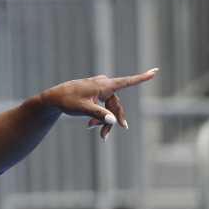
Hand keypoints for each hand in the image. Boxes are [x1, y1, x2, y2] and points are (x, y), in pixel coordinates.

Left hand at [39, 68, 158, 141]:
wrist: (53, 98)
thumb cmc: (68, 101)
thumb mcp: (84, 109)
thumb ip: (99, 115)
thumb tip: (113, 121)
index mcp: (104, 85)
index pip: (127, 81)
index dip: (142, 78)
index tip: (155, 71)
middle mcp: (104, 84)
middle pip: (116, 105)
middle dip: (112, 120)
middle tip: (105, 137)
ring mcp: (99, 88)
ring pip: (109, 108)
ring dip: (103, 120)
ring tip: (94, 131)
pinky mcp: (95, 93)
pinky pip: (102, 106)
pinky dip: (98, 116)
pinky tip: (90, 126)